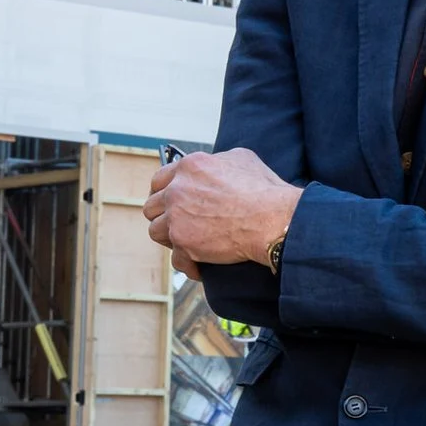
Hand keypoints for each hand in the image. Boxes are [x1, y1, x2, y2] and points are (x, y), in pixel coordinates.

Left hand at [144, 148, 303, 276]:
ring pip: (156, 231)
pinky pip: (177, 259)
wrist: (273, 219)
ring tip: (187, 243)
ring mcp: (177, 218)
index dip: (165, 192)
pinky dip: (189, 264)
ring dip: (170, 238)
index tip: (172, 201)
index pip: (159, 179)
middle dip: (164, 215)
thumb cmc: (264, 190)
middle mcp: (177, 190)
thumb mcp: (242, 159)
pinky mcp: (184, 243)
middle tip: (181, 223)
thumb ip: (219, 160)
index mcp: (190, 167)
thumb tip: (218, 164)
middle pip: (152, 206)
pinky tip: (200, 265)